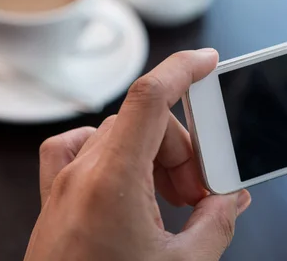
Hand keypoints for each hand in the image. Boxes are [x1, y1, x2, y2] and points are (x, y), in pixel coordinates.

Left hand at [24, 49, 250, 260]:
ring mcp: (62, 184)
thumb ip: (216, 224)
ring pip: (119, 135)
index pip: (148, 97)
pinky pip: (83, 149)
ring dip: (156, 158)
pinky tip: (133, 186)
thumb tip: (231, 199)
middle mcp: (80, 174)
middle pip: (144, 124)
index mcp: (110, 181)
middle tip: (200, 193)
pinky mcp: (56, 196)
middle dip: (184, 151)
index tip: (207, 61)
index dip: (182, 69)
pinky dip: (117, 155)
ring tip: (173, 202)